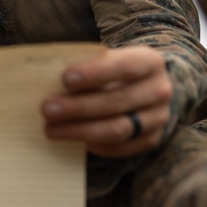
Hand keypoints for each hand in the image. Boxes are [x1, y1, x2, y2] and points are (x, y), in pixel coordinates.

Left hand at [41, 46, 171, 156]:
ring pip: (118, 129)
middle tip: (47, 109)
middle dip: (79, 107)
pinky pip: (120, 148)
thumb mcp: (105, 59)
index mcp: (149, 61)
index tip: (65, 79)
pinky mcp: (151, 140)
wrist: (141, 88)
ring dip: (80, 130)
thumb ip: (86, 65)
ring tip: (50, 129)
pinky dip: (94, 145)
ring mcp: (159, 118)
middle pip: (117, 102)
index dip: (95, 73)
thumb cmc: (111, 70)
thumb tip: (49, 78)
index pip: (125, 66)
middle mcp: (160, 90)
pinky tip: (72, 140)